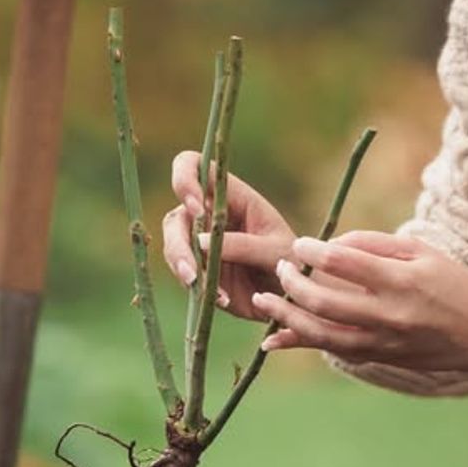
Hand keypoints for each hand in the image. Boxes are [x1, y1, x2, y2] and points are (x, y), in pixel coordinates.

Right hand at [163, 150, 294, 319]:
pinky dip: (198, 290)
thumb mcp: (275, 251)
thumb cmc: (291, 262)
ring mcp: (200, 244)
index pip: (193, 166)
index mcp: (231, 195)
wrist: (294, 295)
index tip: (196, 208)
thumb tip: (200, 244)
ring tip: (211, 292)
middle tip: (192, 273)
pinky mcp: (199, 271)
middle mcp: (209, 216)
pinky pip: (185, 277)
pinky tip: (223, 300)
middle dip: (178, 245)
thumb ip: (244, 245)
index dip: (185, 180)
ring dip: (185, 270)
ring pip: (173, 249)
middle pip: (175, 218)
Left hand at [251, 230, 467, 379]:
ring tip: (261, 301)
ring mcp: (380, 343)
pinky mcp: (375, 358)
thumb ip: (375, 244)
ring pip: (321, 334)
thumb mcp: (422, 251)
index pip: (348, 265)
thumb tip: (331, 244)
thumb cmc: (451, 283)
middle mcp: (388, 316)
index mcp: (401, 282)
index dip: (316, 253)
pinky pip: (328, 351)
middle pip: (326, 303)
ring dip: (286, 317)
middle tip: (279, 267)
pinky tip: (272, 340)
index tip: (300, 245)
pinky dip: (299, 344)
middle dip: (294, 284)